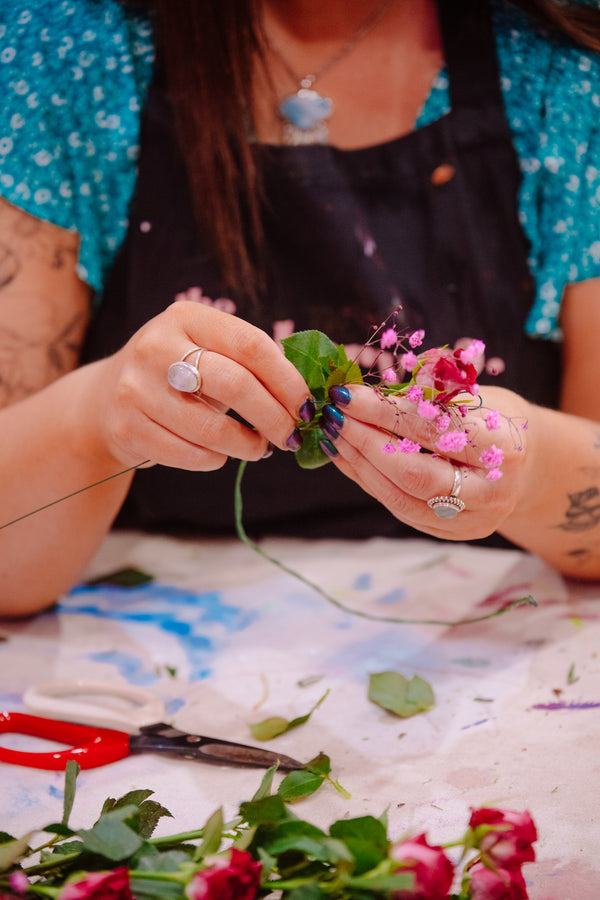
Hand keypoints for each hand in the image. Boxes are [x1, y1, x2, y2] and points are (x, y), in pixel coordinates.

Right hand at [75, 300, 311, 470]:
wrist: (105, 399)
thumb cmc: (176, 375)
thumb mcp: (206, 350)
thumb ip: (249, 362)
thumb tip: (304, 395)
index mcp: (186, 317)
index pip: (252, 345)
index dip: (287, 380)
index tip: (305, 406)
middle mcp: (156, 347)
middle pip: (235, 385)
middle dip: (274, 417)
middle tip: (290, 435)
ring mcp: (136, 389)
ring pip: (212, 429)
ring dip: (248, 446)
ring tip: (259, 448)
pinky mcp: (127, 429)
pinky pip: (190, 455)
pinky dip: (216, 460)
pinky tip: (221, 454)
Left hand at [318, 383, 531, 538]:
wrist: (527, 465)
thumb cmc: (494, 419)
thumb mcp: (474, 396)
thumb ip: (428, 397)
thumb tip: (364, 393)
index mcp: (504, 448)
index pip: (433, 431)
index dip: (385, 412)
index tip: (349, 394)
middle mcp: (492, 492)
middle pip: (414, 474)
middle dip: (366, 443)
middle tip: (335, 416)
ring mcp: (472, 520)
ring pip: (401, 499)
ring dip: (359, 465)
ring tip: (334, 435)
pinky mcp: (451, 533)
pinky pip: (398, 508)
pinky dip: (367, 481)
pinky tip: (347, 457)